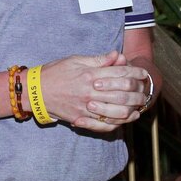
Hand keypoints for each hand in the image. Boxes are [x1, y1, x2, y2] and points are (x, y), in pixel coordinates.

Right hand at [32, 51, 150, 130]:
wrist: (35, 91)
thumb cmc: (55, 72)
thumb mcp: (76, 60)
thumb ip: (98, 60)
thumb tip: (117, 56)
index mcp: (89, 74)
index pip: (119, 74)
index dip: (135, 73)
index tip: (143, 74)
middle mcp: (89, 92)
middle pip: (122, 93)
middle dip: (137, 93)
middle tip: (145, 92)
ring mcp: (85, 107)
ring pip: (116, 112)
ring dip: (131, 110)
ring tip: (139, 107)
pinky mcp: (81, 119)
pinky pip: (102, 125)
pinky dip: (117, 124)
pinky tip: (125, 120)